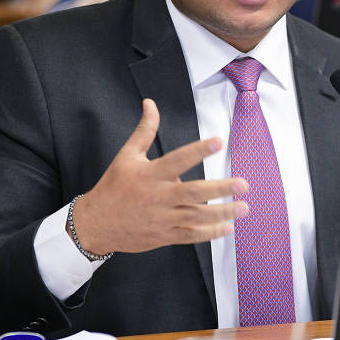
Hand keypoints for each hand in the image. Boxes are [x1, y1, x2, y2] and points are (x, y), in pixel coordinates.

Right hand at [72, 99, 248, 253]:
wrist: (95, 223)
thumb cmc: (113, 186)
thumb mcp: (127, 155)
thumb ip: (144, 130)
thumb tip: (150, 104)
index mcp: (150, 174)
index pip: (178, 159)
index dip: (198, 150)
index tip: (218, 142)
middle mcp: (158, 196)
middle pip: (193, 192)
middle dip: (220, 189)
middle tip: (242, 185)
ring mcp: (162, 218)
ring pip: (196, 216)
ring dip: (222, 213)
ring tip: (243, 207)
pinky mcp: (164, 236)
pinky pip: (190, 236)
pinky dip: (209, 233)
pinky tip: (227, 228)